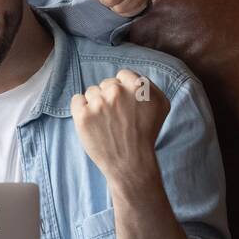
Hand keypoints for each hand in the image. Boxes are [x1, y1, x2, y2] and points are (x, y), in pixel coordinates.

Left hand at [70, 68, 168, 184]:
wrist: (130, 163)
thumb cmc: (145, 134)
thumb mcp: (161, 105)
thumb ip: (149, 86)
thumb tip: (134, 78)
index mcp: (138, 86)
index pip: (122, 75)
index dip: (124, 90)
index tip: (125, 104)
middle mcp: (118, 92)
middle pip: (106, 84)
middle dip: (110, 97)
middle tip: (117, 117)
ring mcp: (99, 103)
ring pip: (91, 92)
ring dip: (96, 104)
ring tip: (106, 122)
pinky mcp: (83, 115)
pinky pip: (77, 100)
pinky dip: (81, 109)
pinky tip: (91, 121)